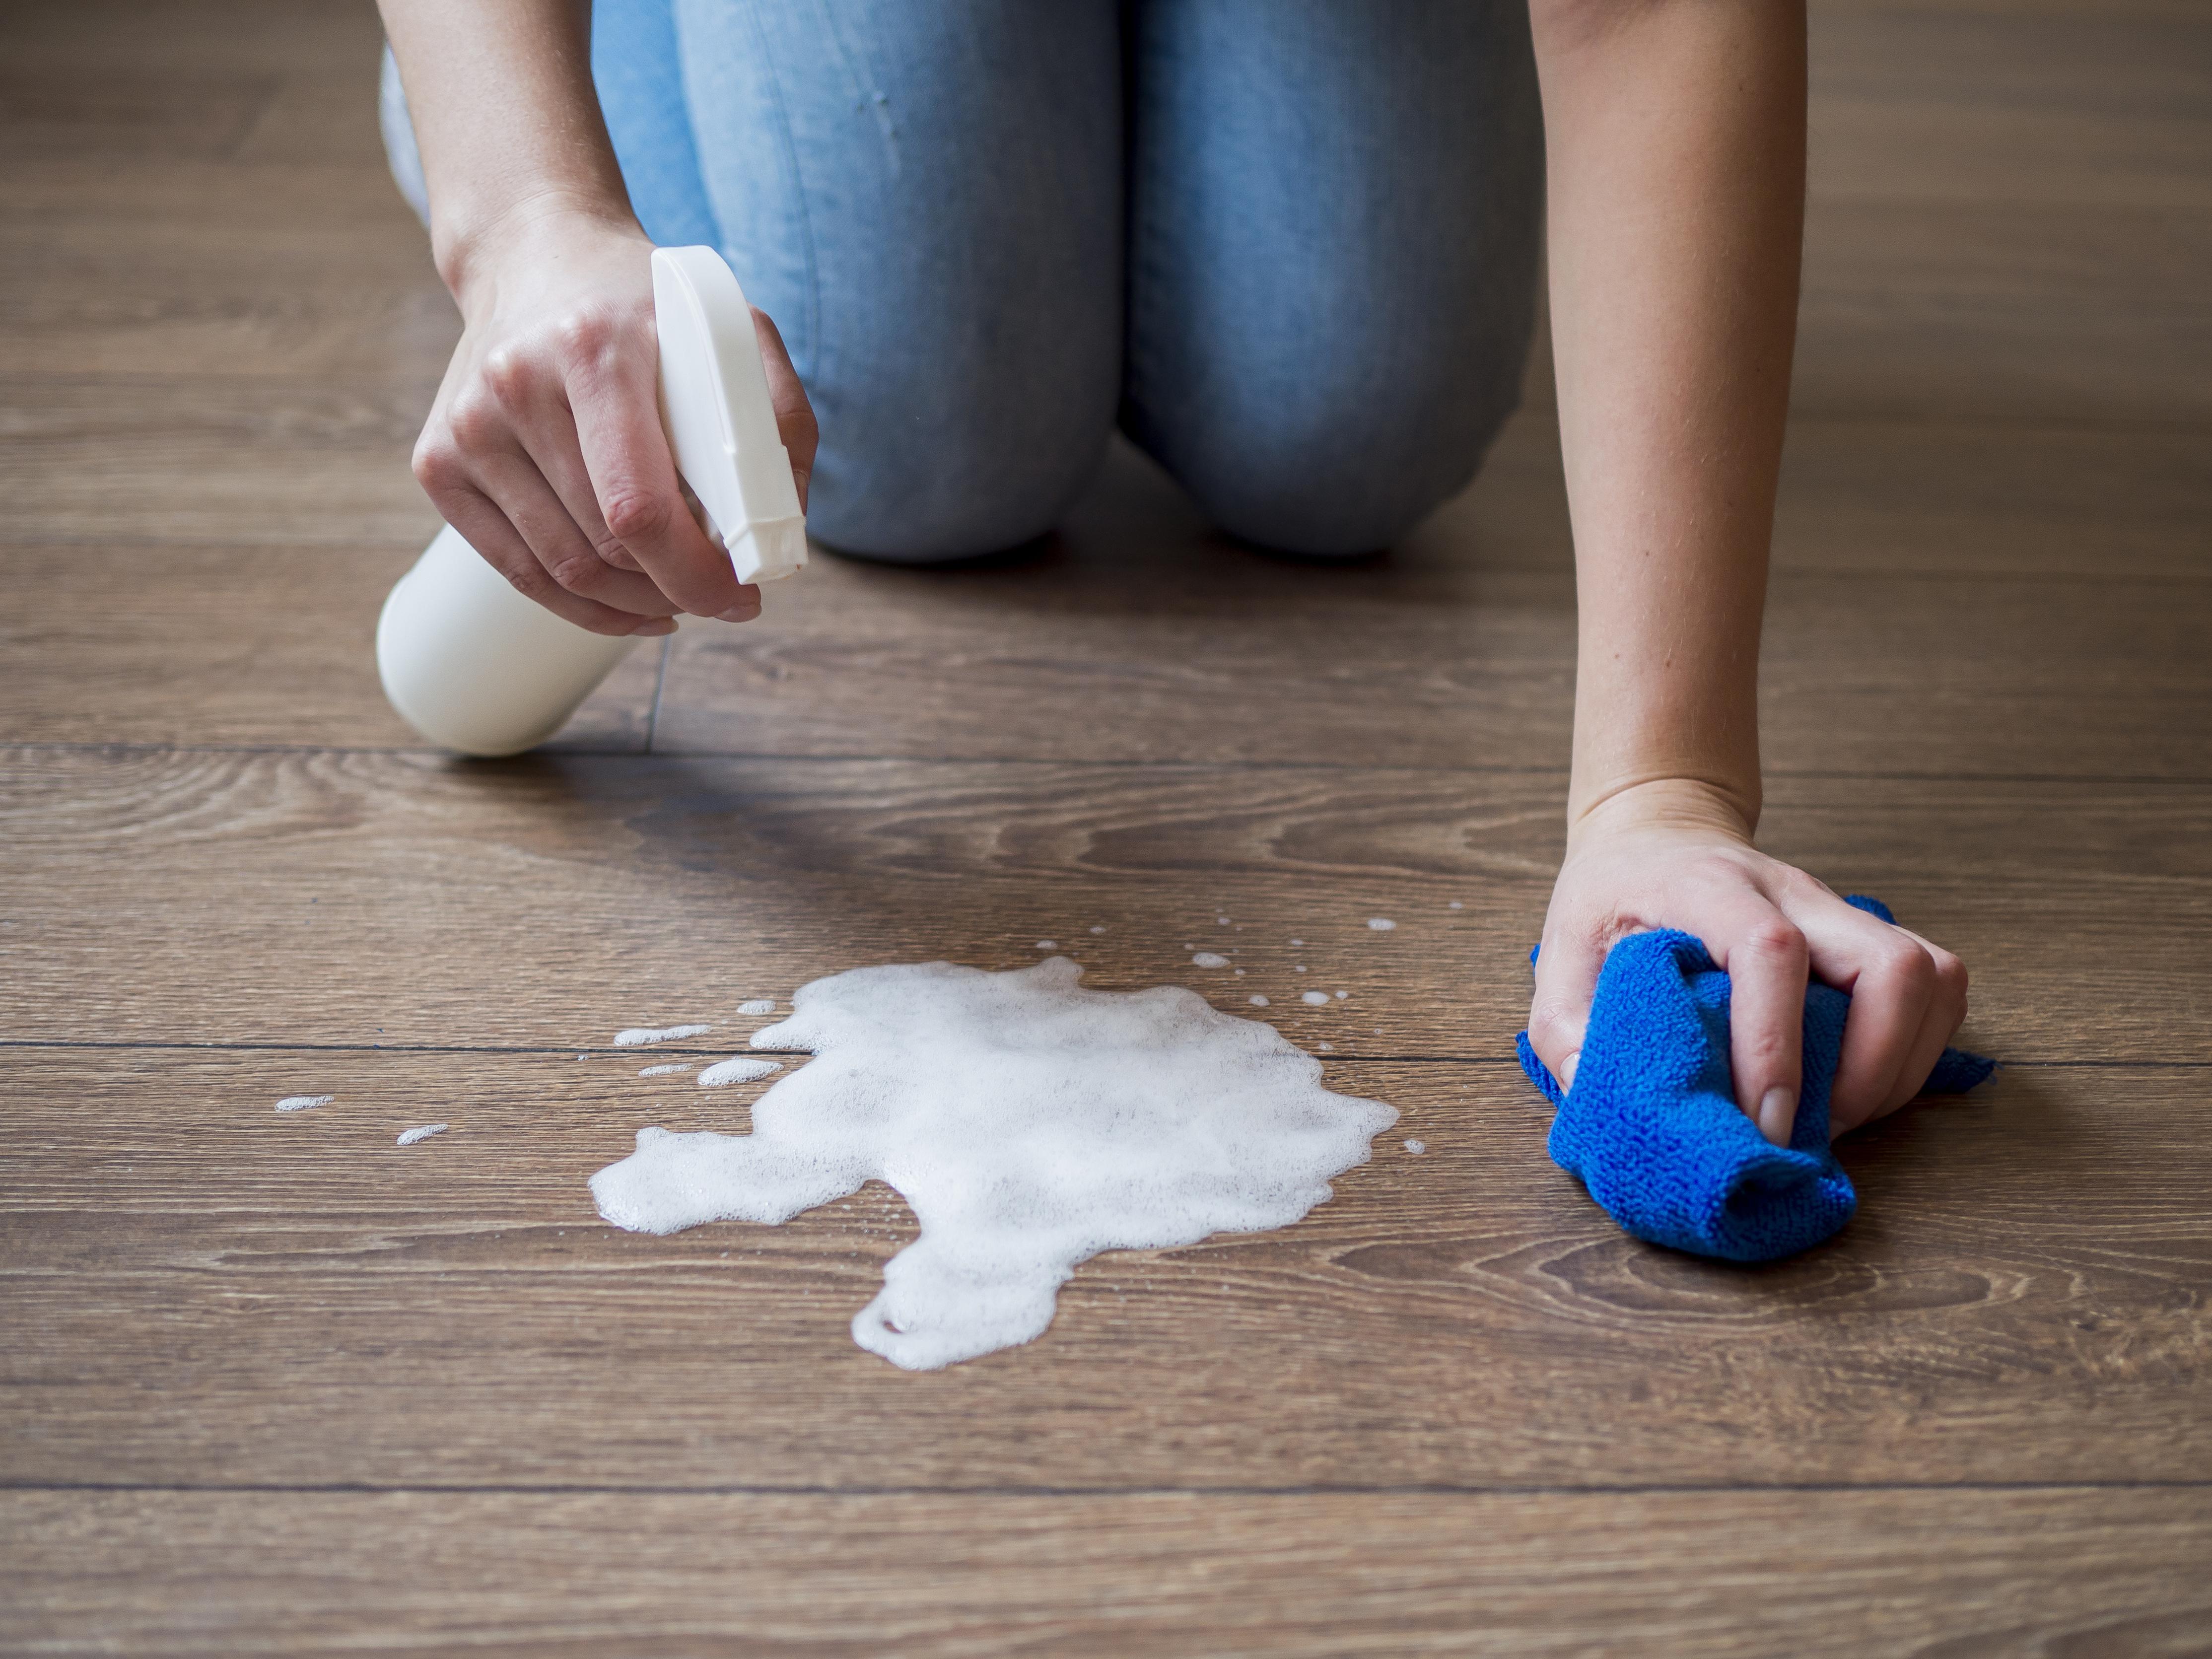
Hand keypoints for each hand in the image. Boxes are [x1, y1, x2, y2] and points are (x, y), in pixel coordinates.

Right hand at [411, 203, 818, 636]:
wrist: (535, 257)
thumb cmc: (643, 306)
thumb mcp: (728, 331)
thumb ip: (775, 420)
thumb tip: (778, 536)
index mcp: (592, 347)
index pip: (636, 506)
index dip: (694, 572)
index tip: (740, 596)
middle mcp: (515, 384)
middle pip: (603, 548)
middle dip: (676, 588)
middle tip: (720, 594)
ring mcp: (468, 427)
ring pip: (562, 569)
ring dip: (633, 601)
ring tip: (677, 591)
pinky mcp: (438, 461)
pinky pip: (516, 570)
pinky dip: (580, 604)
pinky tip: (627, 600)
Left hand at [1527, 779, 1968, 1143]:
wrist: (1656, 838)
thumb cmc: (1612, 902)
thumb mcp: (1562, 954)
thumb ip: (1567, 1029)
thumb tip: (1600, 1102)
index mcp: (1712, 889)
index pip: (1773, 952)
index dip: (1777, 1045)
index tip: (1762, 1124)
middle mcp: (1794, 892)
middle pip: (1891, 964)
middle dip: (1871, 1068)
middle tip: (1812, 1130)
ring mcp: (1842, 911)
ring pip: (1933, 978)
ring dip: (1901, 1066)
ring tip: (1839, 1117)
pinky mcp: (1869, 937)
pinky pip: (1938, 989)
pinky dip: (1915, 1051)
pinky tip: (1861, 1087)